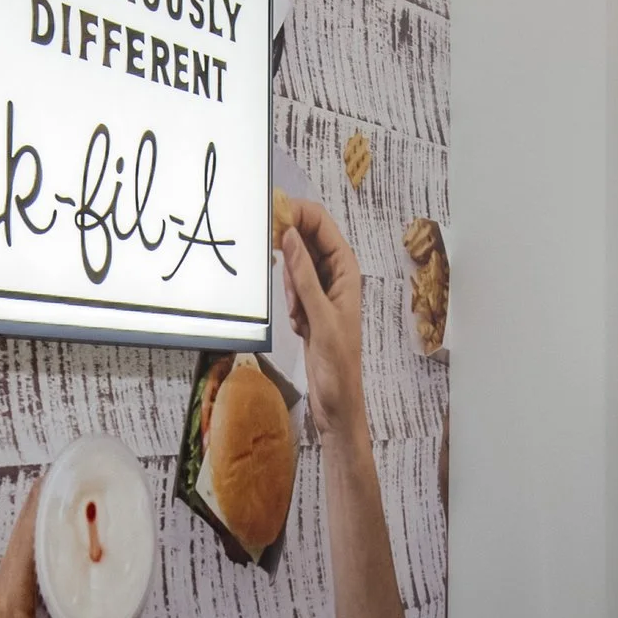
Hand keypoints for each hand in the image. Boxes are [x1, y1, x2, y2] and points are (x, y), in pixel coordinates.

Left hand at [0, 485, 130, 617]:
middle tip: (80, 480)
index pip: (23, 545)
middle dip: (48, 509)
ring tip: (80, 509)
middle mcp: (1, 609)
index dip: (41, 507)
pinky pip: (32, 584)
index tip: (60, 474)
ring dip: (48, 534)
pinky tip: (74, 563)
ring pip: (26, 562)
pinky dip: (51, 564)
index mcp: (7, 614)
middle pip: (23, 544)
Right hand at [280, 198, 368, 453]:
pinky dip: (289, 304)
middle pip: (306, 240)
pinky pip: (292, 289)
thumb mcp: (320, 318)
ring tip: (298, 316)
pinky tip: (298, 326)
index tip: (271, 219)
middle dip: (290, 255)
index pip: (321, 224)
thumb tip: (290, 236)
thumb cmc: (336, 364)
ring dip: (290, 287)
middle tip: (280, 276)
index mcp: (346, 270)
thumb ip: (304, 276)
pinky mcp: (310, 307)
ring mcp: (322, 290)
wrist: (337, 402)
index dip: (298, 215)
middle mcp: (336, 275)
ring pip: (296, 266)